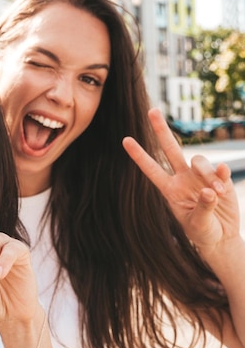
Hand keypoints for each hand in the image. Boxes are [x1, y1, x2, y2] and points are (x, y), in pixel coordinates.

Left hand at [122, 108, 241, 256]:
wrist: (222, 237)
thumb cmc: (203, 232)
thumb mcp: (198, 224)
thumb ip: (203, 207)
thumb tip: (209, 191)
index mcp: (169, 189)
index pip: (151, 169)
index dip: (138, 155)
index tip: (125, 140)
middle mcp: (182, 178)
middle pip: (170, 149)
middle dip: (161, 130)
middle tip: (152, 110)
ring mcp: (200, 176)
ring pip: (197, 160)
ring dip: (206, 172)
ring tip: (215, 192)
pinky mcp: (220, 178)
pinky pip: (219, 168)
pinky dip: (221, 174)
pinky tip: (222, 185)